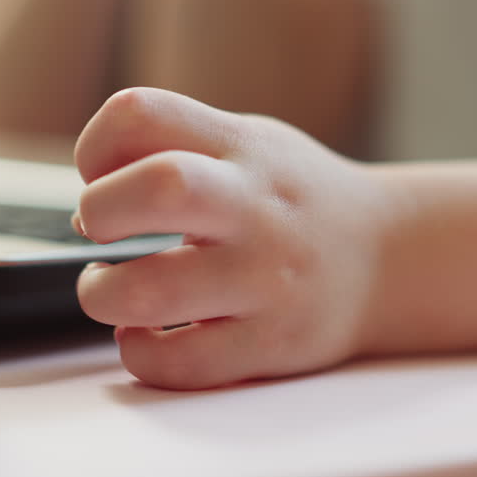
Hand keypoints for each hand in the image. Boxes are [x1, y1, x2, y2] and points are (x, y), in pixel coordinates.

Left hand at [74, 88, 388, 388]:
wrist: (391, 258)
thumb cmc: (295, 199)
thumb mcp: (248, 142)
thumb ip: (173, 147)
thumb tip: (85, 209)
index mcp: (242, 146)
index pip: (142, 112)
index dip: (96, 144)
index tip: (99, 175)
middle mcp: (256, 206)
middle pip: (160, 187)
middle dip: (99, 211)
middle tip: (98, 230)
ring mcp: (266, 278)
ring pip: (154, 291)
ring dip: (104, 294)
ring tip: (110, 289)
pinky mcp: (272, 343)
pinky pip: (182, 363)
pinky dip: (141, 354)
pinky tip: (147, 336)